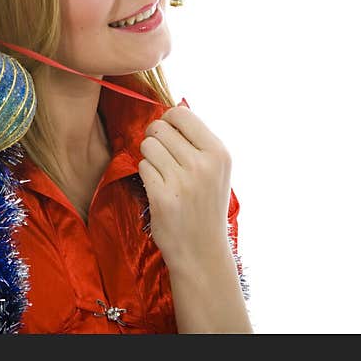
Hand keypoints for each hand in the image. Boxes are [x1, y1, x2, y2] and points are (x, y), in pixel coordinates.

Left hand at [137, 103, 232, 269]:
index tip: (168, 134)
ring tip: (163, 174)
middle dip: (155, 139)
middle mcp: (203, 164)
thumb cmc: (205, 205)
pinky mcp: (162, 197)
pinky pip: (142, 167)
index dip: (167, 121)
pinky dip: (146, 175)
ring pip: (148, 146)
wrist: (202, 251)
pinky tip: (159, 189)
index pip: (180, 113)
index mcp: (218, 153)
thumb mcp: (214, 170)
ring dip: (149, 158)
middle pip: (159, 127)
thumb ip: (196, 141)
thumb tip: (173, 109)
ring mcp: (182, 181)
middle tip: (162, 157)